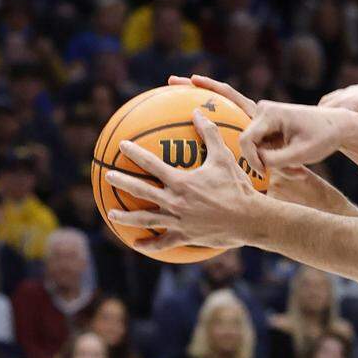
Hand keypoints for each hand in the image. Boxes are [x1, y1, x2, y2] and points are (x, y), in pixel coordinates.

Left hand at [104, 110, 260, 251]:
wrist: (249, 218)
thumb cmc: (238, 187)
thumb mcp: (225, 158)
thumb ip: (210, 134)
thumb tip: (198, 112)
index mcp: (181, 182)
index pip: (151, 164)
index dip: (135, 153)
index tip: (122, 146)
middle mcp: (174, 201)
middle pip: (140, 190)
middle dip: (122, 181)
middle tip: (108, 176)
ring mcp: (177, 221)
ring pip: (145, 219)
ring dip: (127, 216)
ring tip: (112, 213)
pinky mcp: (185, 236)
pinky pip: (162, 243)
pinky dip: (148, 245)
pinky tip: (137, 244)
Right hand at [170, 74, 308, 177]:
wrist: (336, 125)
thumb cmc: (321, 138)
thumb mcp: (303, 153)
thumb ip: (279, 161)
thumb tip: (259, 167)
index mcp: (271, 114)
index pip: (247, 140)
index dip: (253, 160)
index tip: (265, 173)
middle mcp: (262, 108)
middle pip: (224, 99)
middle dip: (199, 92)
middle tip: (173, 81)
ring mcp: (260, 110)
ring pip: (225, 100)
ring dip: (201, 92)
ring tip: (174, 82)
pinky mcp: (260, 116)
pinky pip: (233, 110)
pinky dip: (214, 102)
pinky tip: (195, 102)